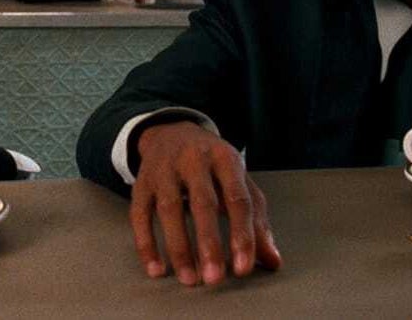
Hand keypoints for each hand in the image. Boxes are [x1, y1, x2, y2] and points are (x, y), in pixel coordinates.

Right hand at [130, 121, 280, 285]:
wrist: (172, 132)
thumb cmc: (213, 165)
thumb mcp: (239, 182)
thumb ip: (256, 220)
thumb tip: (272, 261)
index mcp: (225, 158)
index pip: (237, 198)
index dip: (242, 234)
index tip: (242, 268)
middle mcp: (194, 159)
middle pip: (202, 202)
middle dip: (209, 243)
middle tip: (215, 278)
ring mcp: (164, 168)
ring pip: (169, 208)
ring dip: (179, 247)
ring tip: (189, 279)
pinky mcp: (142, 181)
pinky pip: (139, 213)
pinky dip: (146, 243)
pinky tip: (155, 268)